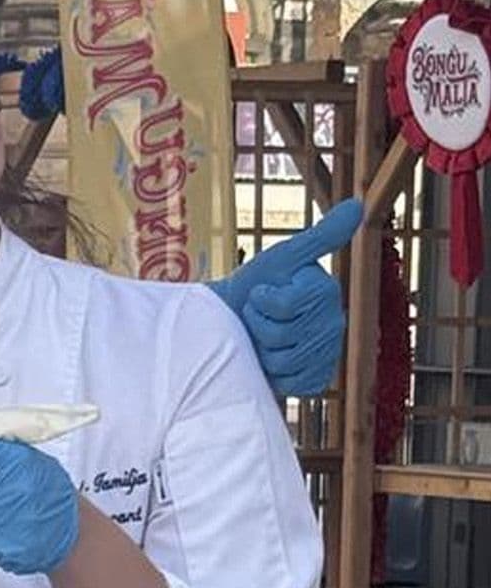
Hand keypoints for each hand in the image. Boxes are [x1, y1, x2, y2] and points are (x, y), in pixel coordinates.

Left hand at [207, 198, 360, 396]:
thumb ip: (321, 236)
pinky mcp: (316, 381)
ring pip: (286, 360)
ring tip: (261, 339)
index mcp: (327, 293)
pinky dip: (274, 375)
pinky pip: (295, 382)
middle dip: (259, 325)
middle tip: (257, 318)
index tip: (262, 291)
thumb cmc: (252, 286)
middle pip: (285, 334)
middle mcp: (334, 324)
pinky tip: (271, 363)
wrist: (229, 322)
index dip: (263, 300)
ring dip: (262, 349)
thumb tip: (358, 205)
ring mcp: (327, 355)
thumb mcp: (282, 257)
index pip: (288, 305)